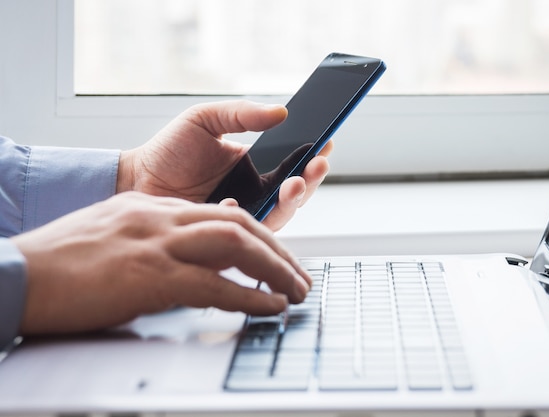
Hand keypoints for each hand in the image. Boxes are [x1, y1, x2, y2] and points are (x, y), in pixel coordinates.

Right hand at [11, 192, 311, 334]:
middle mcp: (161, 218)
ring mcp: (157, 244)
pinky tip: (270, 306)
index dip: (258, 234)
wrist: (17, 273)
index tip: (276, 254)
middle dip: (278, 250)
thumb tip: (184, 261)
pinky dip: (249, 296)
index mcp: (154, 207)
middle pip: (240, 224)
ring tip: (298, 290)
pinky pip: (214, 284)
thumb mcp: (114, 235)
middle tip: (300, 274)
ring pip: (236, 245)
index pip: (222, 213)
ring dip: (275, 269)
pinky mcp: (149, 276)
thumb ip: (153, 239)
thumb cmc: (60, 262)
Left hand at [117, 100, 330, 230]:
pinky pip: (244, 232)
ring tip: (292, 184)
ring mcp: (241, 215)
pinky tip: (231, 202)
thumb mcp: (206, 119)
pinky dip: (243, 217)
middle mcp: (254, 194)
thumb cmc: (168, 150)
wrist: (135, 180)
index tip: (326, 143)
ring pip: (279, 216)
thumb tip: (281, 112)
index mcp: (254, 166)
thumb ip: (242, 114)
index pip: (293, 163)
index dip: (313, 156)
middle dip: (311, 180)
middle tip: (314, 166)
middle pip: (295, 193)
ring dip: (291, 201)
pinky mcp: (224, 235)